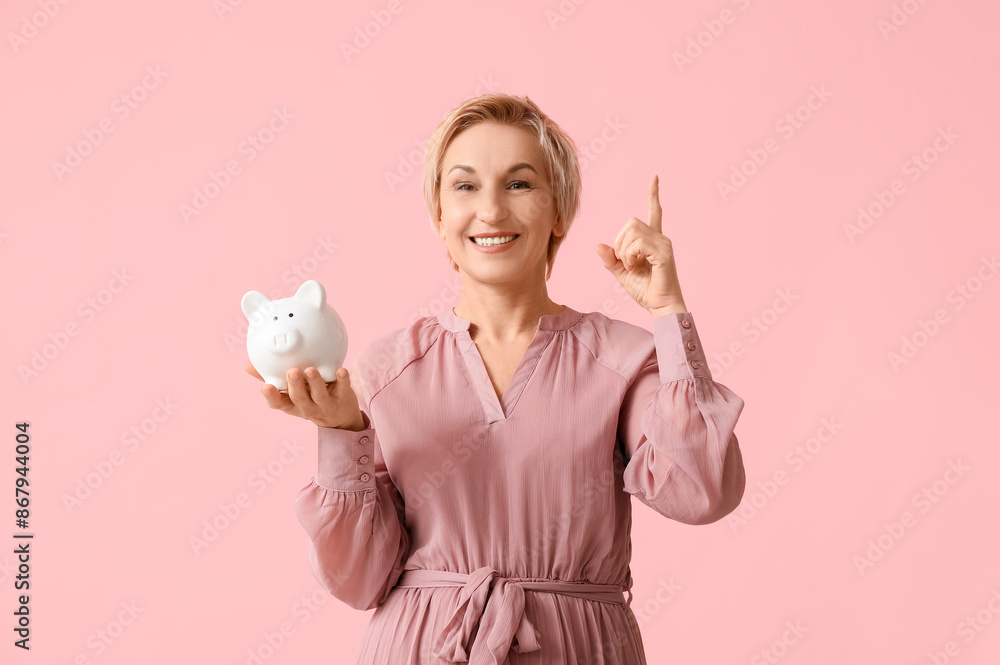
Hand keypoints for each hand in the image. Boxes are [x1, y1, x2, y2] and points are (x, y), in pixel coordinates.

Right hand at [244, 362, 366, 429]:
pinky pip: (343, 388)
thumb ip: (272, 376)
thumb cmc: (310, 397)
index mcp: (292, 405)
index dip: (272, 397)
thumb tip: (248, 365)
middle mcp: (308, 407)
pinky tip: (341, 370)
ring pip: (320, 395)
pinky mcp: (343, 397)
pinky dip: (342, 380)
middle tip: (291, 372)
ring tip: (311, 370)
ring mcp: (326, 404)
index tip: (266, 387)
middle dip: (295, 386)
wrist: (341, 415)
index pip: (279, 404)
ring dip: (315, 382)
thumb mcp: (291, 392)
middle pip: (300, 399)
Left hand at [595, 175, 686, 315]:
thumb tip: (598, 246)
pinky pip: (637, 244)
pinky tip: (635, 268)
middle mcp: (661, 238)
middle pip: (631, 222)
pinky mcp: (663, 253)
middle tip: (625, 262)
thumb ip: (611, 260)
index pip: (654, 211)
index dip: (653, 194)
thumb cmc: (646, 291)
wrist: (661, 307)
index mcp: (653, 240)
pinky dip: (629, 257)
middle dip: (620, 242)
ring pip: (632, 232)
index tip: (654, 177)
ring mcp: (664, 244)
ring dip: (624, 251)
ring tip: (632, 267)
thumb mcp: (622, 274)